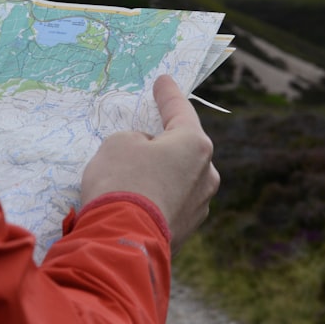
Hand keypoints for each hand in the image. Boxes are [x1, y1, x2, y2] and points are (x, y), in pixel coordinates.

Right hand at [81, 75, 220, 251]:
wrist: (122, 242)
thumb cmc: (121, 181)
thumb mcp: (118, 143)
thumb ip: (136, 139)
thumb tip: (145, 151)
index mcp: (195, 145)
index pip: (180, 110)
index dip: (168, 93)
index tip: (164, 81)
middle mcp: (206, 173)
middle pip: (183, 147)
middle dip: (163, 141)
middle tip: (140, 138)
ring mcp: (200, 205)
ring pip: (178, 177)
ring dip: (160, 173)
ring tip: (130, 178)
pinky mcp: (188, 230)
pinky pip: (171, 202)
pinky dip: (156, 197)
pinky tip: (136, 202)